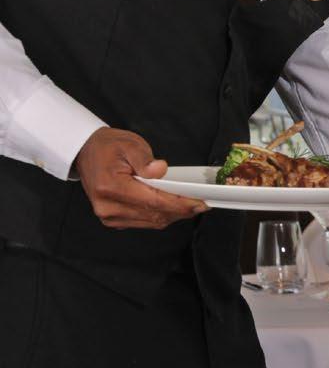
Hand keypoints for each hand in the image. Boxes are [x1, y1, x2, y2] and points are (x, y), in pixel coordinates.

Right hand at [74, 127, 204, 229]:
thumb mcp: (129, 145)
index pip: (153, 201)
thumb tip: (160, 170)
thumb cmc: (108, 148)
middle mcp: (108, 206)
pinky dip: (160, 216)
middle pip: (154, 215)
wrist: (86, 153)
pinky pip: (143, 222)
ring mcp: (109, 215)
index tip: (199, 203)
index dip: (179, 204)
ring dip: (173, 215)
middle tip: (202, 204)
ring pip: (151, 222)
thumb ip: (145, 160)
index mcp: (111, 187)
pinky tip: (173, 207)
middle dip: (181, 211)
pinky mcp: (112, 219)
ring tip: (191, 205)